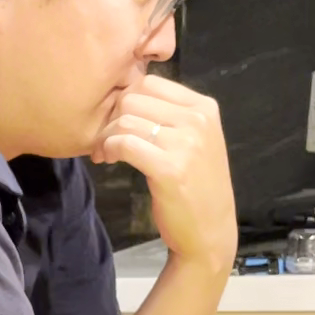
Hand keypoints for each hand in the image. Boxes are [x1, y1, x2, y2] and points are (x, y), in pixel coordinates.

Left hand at [92, 77, 238, 276]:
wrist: (210, 232)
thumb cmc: (195, 187)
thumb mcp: (194, 141)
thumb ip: (170, 116)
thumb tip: (126, 95)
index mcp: (204, 107)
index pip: (150, 82)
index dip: (124, 100)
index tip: (116, 122)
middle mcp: (198, 120)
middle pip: (134, 97)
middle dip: (110, 117)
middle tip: (104, 141)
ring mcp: (186, 143)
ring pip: (125, 119)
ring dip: (105, 136)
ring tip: (104, 153)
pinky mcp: (169, 168)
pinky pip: (124, 143)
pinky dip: (108, 149)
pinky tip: (107, 160)